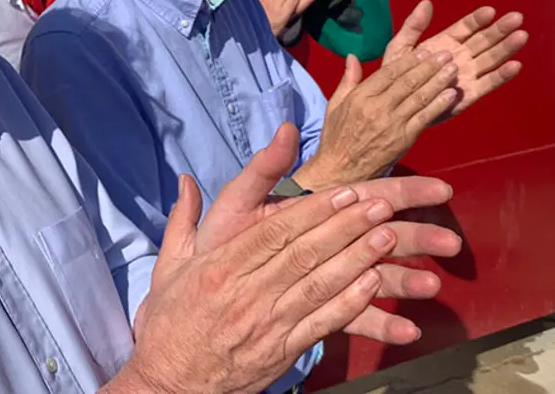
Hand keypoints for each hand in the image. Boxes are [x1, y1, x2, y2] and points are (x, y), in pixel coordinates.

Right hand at [120, 173, 402, 392]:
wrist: (168, 380)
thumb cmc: (169, 322)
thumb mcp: (168, 267)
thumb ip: (182, 221)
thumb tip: (186, 180)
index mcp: (219, 268)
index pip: (274, 232)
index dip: (313, 210)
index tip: (343, 192)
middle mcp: (245, 293)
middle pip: (304, 253)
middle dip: (346, 226)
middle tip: (379, 204)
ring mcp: (266, 324)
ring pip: (319, 285)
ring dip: (357, 259)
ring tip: (386, 235)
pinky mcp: (280, 351)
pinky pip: (321, 324)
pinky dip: (349, 303)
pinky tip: (373, 284)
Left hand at [194, 123, 461, 343]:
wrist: (201, 298)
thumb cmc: (220, 244)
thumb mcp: (236, 204)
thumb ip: (263, 170)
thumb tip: (286, 129)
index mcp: (312, 213)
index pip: (364, 197)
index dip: (403, 193)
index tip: (439, 190)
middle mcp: (327, 244)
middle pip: (380, 236)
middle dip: (418, 237)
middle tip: (452, 240)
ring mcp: (327, 278)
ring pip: (375, 277)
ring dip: (406, 280)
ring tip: (433, 286)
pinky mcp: (320, 312)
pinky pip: (354, 318)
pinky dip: (382, 323)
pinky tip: (408, 330)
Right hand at [294, 50, 458, 189]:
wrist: (340, 170)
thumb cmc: (336, 137)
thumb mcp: (336, 105)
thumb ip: (348, 79)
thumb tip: (353, 56)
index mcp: (360, 97)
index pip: (389, 72)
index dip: (409, 60)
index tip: (424, 51)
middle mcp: (377, 108)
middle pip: (408, 82)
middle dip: (429, 66)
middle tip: (446, 54)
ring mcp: (392, 124)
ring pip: (419, 97)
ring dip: (438, 82)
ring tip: (453, 69)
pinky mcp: (403, 139)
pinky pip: (424, 118)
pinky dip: (439, 105)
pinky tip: (451, 95)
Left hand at [382, 1, 526, 122]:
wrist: (395, 106)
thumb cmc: (396, 75)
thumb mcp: (400, 48)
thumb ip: (413, 27)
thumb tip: (426, 3)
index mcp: (446, 42)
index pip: (466, 27)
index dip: (478, 19)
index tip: (490, 11)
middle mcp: (461, 56)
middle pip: (484, 40)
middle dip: (500, 29)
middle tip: (517, 17)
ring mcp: (467, 74)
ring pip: (491, 58)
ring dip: (506, 48)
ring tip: (521, 36)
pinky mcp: (470, 94)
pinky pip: (488, 83)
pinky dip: (502, 76)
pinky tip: (515, 65)